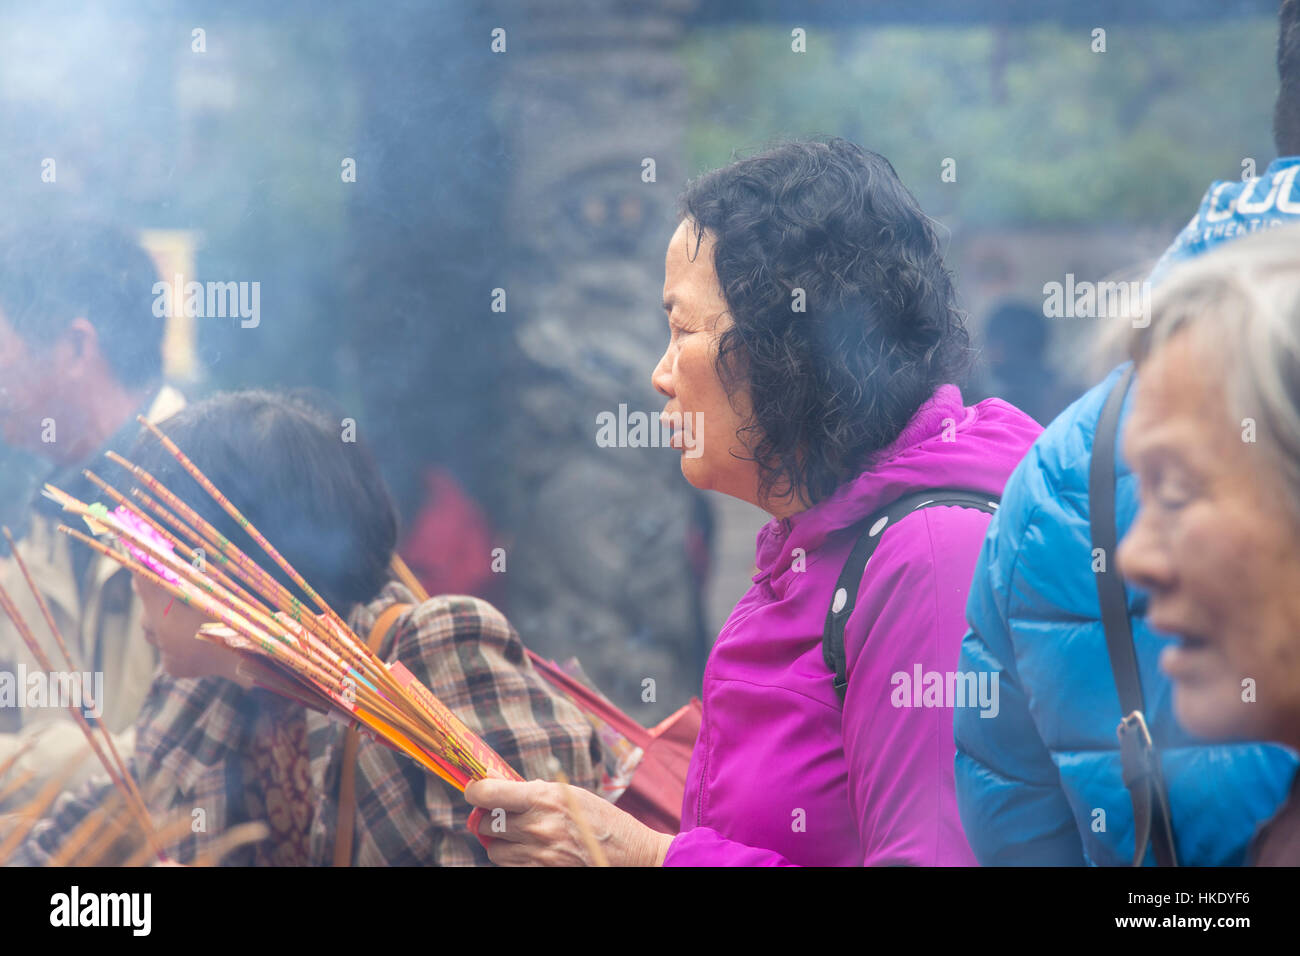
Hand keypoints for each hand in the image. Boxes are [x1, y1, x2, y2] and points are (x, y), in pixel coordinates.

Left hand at [464, 778, 673, 866]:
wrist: (629, 855)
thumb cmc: (602, 820)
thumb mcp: (570, 794)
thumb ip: (536, 792)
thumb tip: (504, 790)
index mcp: (544, 797)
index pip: (489, 794)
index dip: (475, 790)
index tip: (474, 790)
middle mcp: (537, 825)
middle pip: (486, 823)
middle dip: (489, 818)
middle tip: (500, 815)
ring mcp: (538, 853)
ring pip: (493, 850)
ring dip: (500, 842)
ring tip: (519, 836)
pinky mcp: (541, 872)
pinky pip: (510, 866)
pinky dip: (514, 859)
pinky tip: (531, 851)